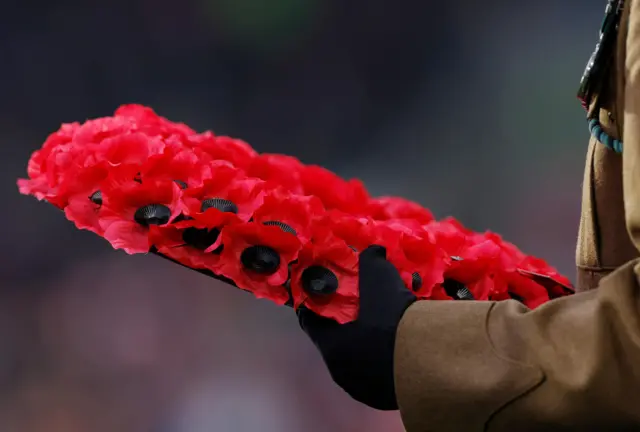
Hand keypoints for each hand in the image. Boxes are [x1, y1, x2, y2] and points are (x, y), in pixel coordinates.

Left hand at [297, 245, 416, 409]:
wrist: (428, 363)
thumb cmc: (392, 321)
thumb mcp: (379, 280)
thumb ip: (371, 261)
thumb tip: (373, 250)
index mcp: (331, 346)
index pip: (311, 323)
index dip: (315, 307)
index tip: (320, 296)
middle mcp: (341, 372)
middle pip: (337, 344)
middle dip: (346, 326)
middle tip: (360, 310)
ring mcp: (363, 389)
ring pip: (359, 362)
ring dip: (367, 346)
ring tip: (384, 329)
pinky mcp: (386, 400)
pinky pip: (380, 375)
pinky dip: (386, 361)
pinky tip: (401, 348)